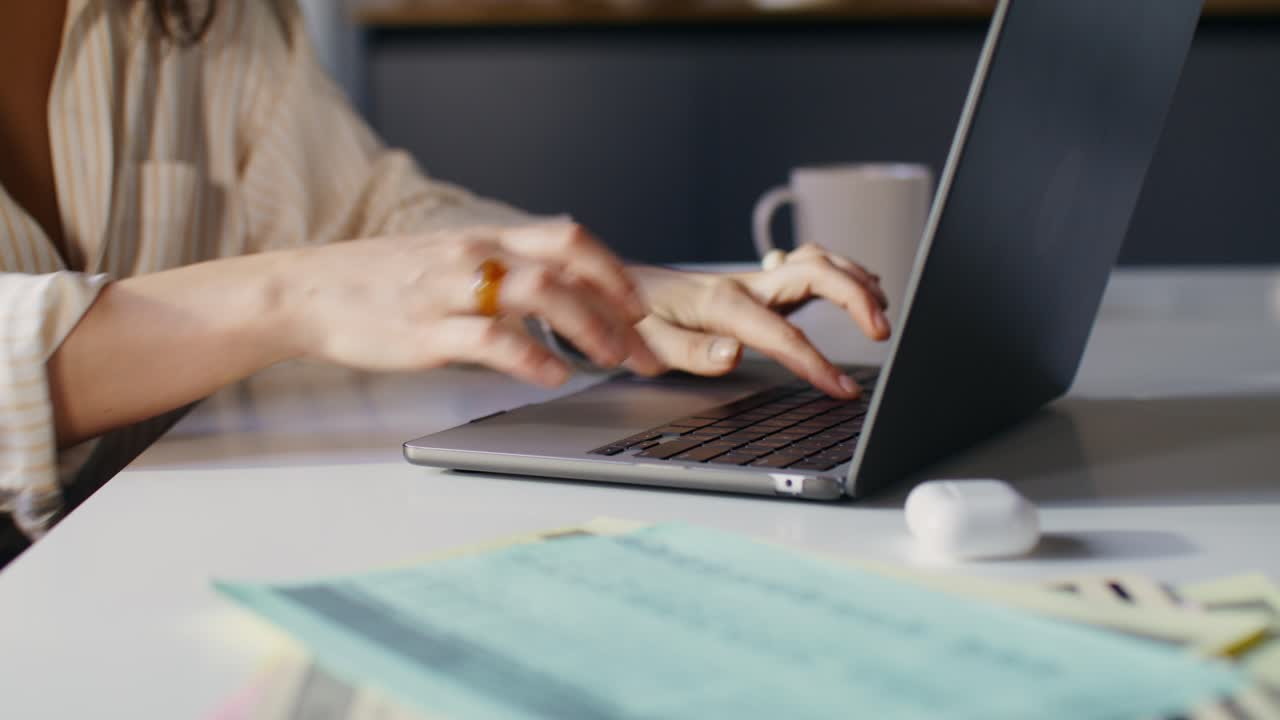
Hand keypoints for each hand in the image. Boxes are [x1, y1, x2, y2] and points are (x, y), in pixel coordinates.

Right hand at [277, 221, 660, 386]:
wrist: (308, 290)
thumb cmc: (385, 282)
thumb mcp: (451, 260)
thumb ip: (503, 271)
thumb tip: (560, 294)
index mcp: (486, 238)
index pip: (569, 239)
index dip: (614, 270)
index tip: (642, 305)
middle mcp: (476, 255)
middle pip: (567, 264)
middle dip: (617, 305)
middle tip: (644, 346)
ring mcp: (451, 290)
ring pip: (539, 294)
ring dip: (588, 328)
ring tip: (613, 360)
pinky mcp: (426, 330)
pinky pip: (490, 340)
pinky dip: (531, 358)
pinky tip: (554, 376)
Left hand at [628, 244, 891, 398]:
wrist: (613, 288)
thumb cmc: (630, 319)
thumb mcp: (647, 344)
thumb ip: (690, 351)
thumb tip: (733, 356)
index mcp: (720, 303)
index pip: (781, 334)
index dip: (817, 363)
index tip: (844, 389)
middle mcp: (743, 284)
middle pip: (814, 272)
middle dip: (855, 296)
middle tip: (882, 330)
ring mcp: (752, 279)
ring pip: (816, 261)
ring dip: (854, 278)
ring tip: (881, 309)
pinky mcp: (756, 283)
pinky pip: (808, 266)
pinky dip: (839, 272)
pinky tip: (857, 287)